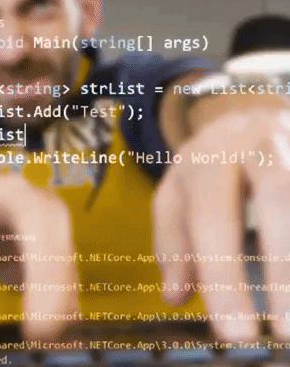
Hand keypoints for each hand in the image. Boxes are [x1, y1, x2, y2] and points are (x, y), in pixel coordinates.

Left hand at [153, 109, 289, 340]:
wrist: (242, 119)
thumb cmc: (207, 168)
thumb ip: (173, 242)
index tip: (234, 332)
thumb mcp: (176, 195)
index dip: (222, 271)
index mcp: (209, 156)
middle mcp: (257, 142)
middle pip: (277, 193)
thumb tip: (175, 296)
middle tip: (286, 331)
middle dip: (283, 264)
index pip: (212, 213)